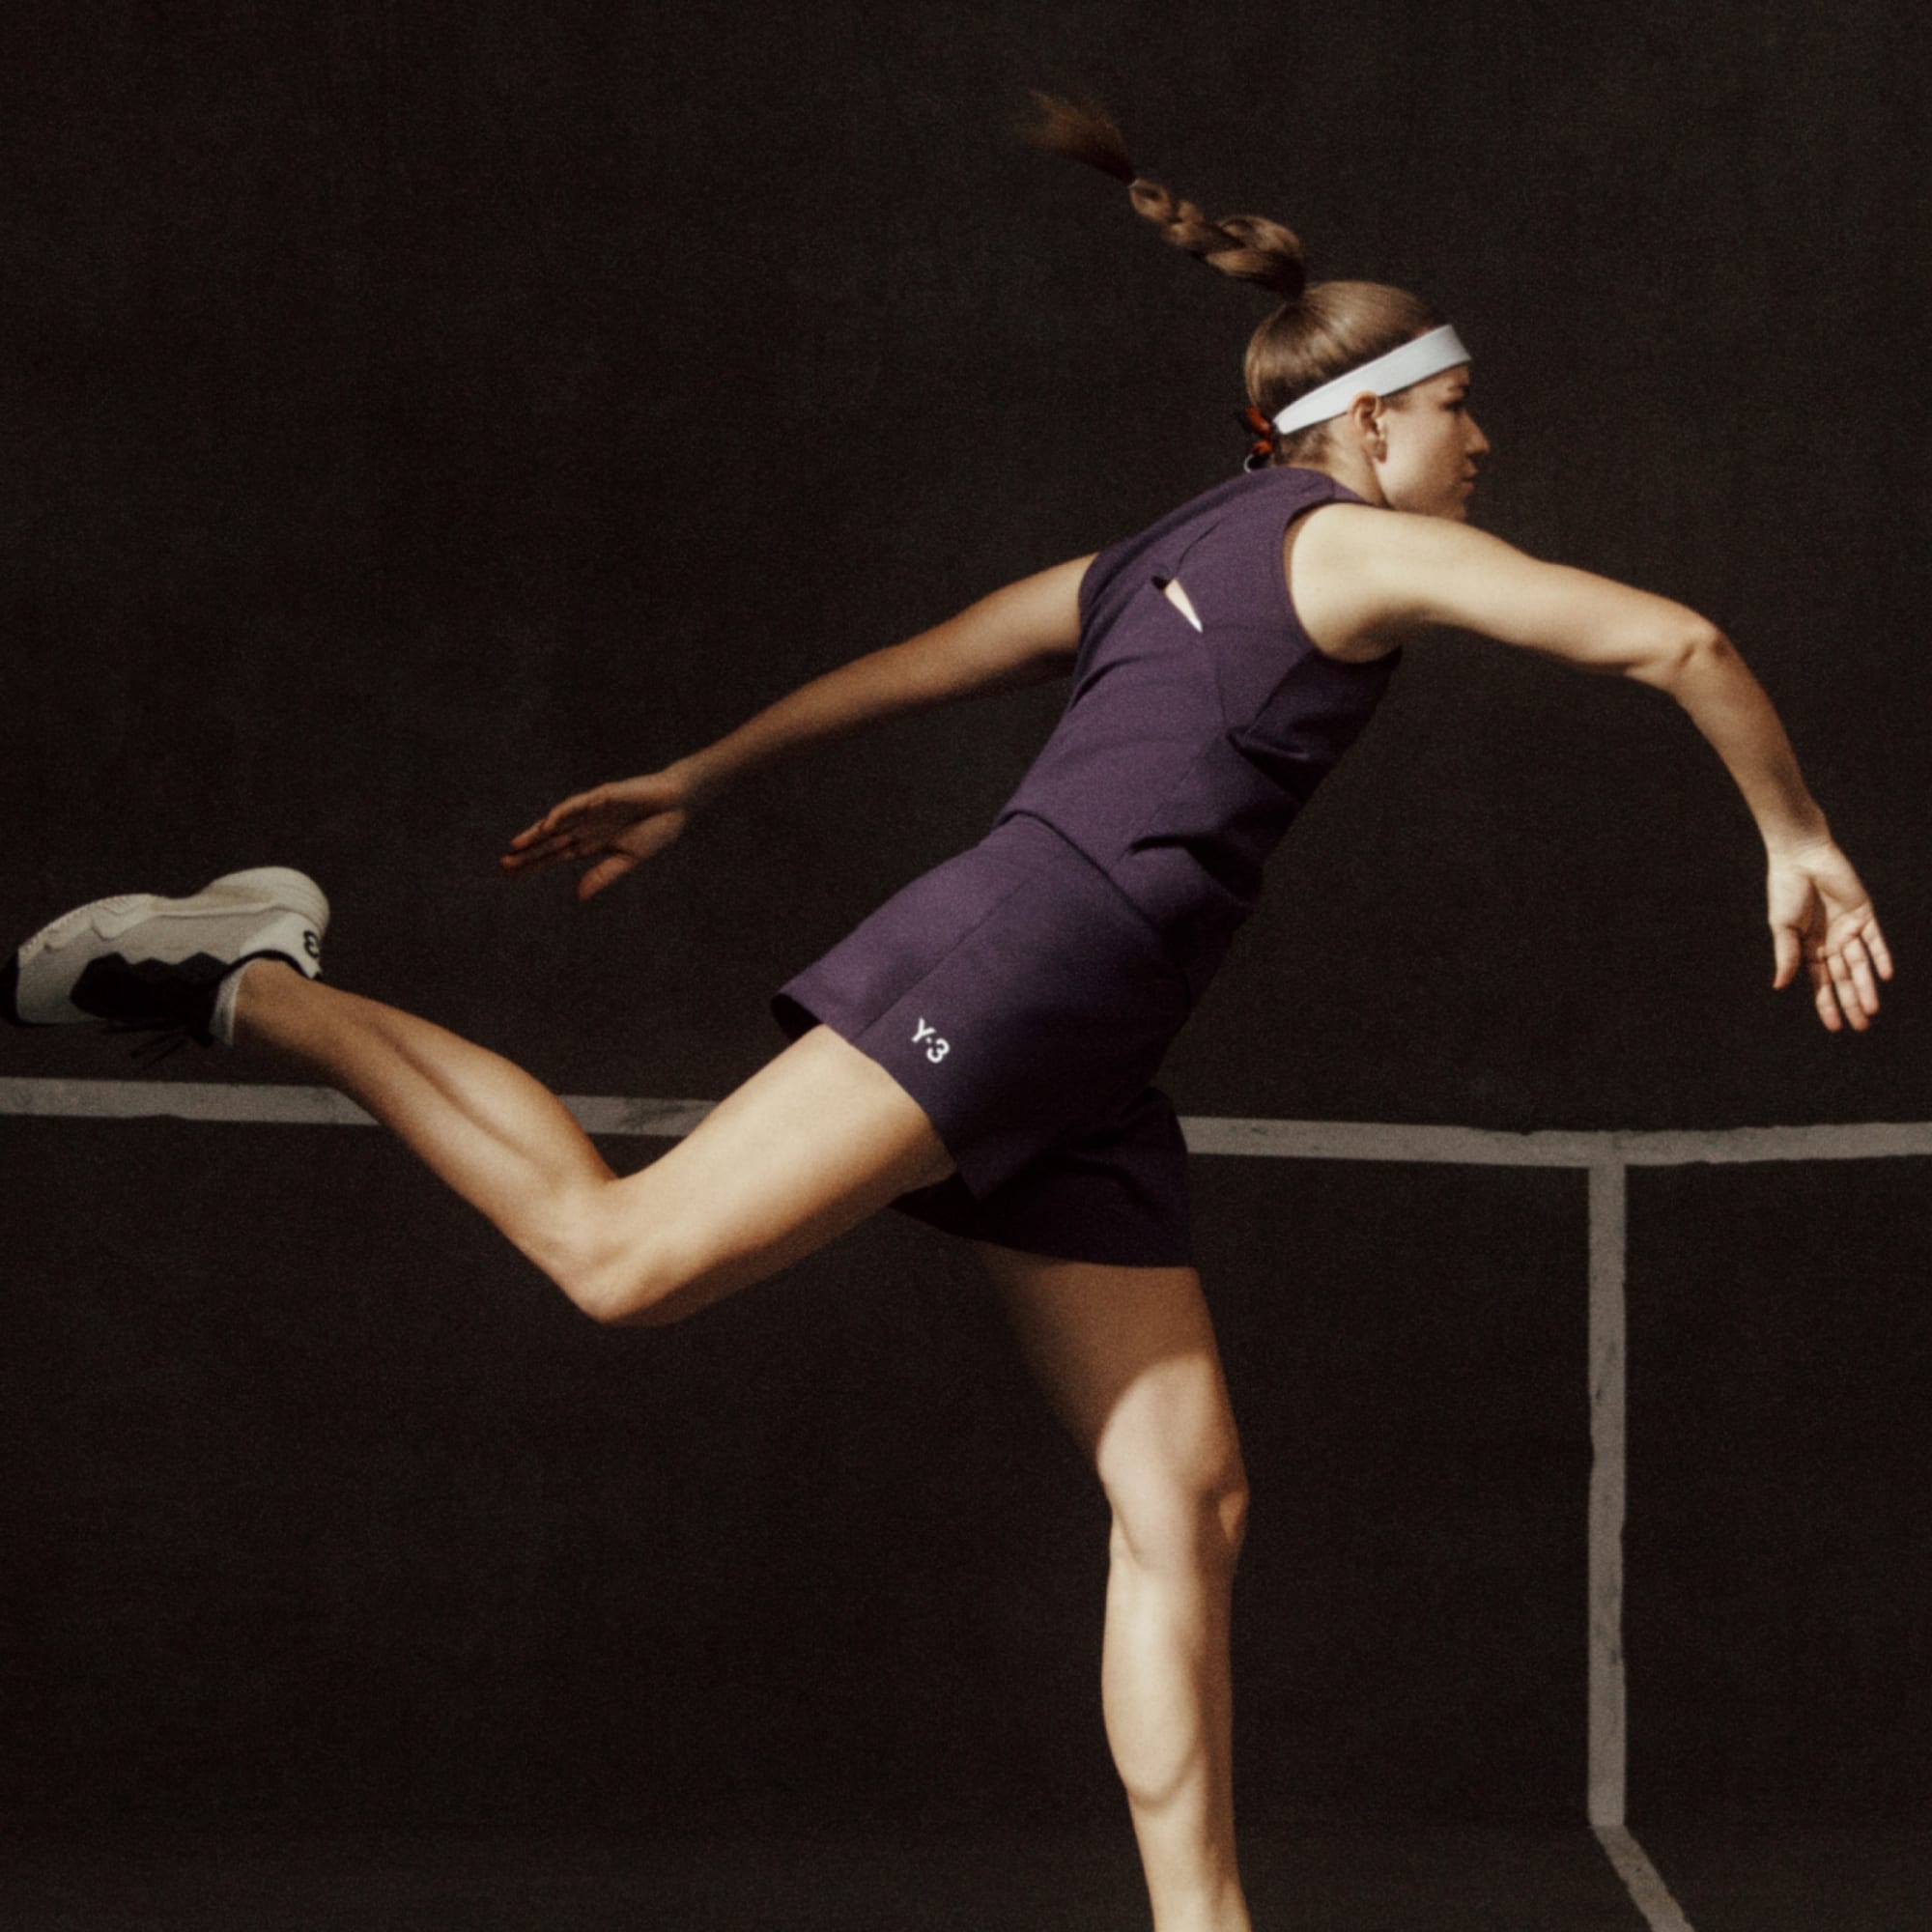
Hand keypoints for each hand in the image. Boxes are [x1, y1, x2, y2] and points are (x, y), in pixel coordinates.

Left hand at [500, 768, 699, 900]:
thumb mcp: (629, 859)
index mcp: (592, 843)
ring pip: (556, 824)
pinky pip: (575, 806)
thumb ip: (604, 875)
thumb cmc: (657, 829)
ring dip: (536, 834)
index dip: (535, 864)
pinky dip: (560, 815)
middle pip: (550, 842)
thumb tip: (578, 896)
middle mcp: (586, 827)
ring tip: (515, 847)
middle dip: (528, 853)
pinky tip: (546, 826)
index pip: (556, 855)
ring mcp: (590, 811)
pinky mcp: (600, 797)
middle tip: (504, 865)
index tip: (513, 876)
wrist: (678, 803)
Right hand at [1767, 843, 1892, 1032]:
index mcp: (1807, 948)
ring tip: (1872, 1010)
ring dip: (1867, 986)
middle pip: (1844, 979)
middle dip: (1852, 1003)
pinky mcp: (1864, 914)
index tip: (1837, 1027)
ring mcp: (1848, 929)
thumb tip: (1780, 987)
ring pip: (1860, 965)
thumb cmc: (1785, 890)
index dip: (1828, 1005)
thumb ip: (1786, 956)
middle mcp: (1830, 942)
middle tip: (1861, 1026)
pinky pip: (1875, 940)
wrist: (1802, 857)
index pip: (1821, 983)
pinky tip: (1885, 975)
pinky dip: (1881, 957)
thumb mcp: (1782, 927)